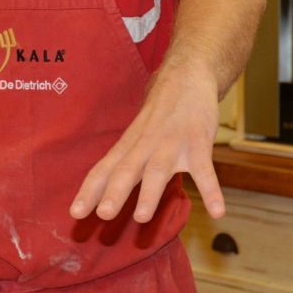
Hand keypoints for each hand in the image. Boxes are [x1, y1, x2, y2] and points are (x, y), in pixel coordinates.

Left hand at [70, 62, 223, 222]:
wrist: (187, 75)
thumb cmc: (159, 113)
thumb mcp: (137, 135)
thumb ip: (124, 164)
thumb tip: (102, 194)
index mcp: (130, 145)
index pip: (105, 168)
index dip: (89, 190)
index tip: (75, 213)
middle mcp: (146, 144)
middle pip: (127, 168)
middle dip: (115, 191)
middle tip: (103, 214)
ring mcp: (172, 143)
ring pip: (158, 169)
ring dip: (150, 192)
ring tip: (142, 217)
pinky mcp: (199, 142)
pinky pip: (205, 170)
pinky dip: (211, 191)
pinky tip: (217, 212)